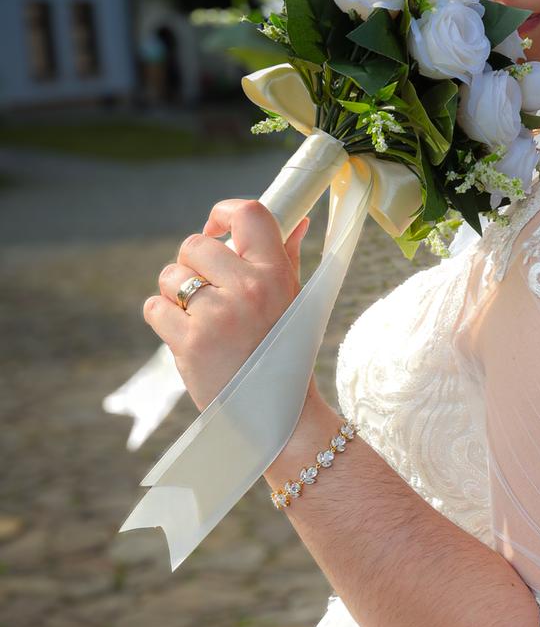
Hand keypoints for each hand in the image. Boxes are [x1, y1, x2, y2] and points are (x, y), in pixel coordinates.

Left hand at [144, 200, 310, 413]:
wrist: (275, 414)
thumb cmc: (284, 351)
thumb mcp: (296, 300)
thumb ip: (287, 256)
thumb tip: (298, 220)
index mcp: (276, 274)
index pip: (247, 214)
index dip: (222, 213)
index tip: (215, 229)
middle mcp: (248, 289)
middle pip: (194, 244)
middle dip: (192, 265)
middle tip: (206, 292)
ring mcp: (218, 316)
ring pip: (170, 276)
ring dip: (176, 295)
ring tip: (200, 320)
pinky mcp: (190, 342)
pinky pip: (154, 307)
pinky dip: (163, 319)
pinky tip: (187, 336)